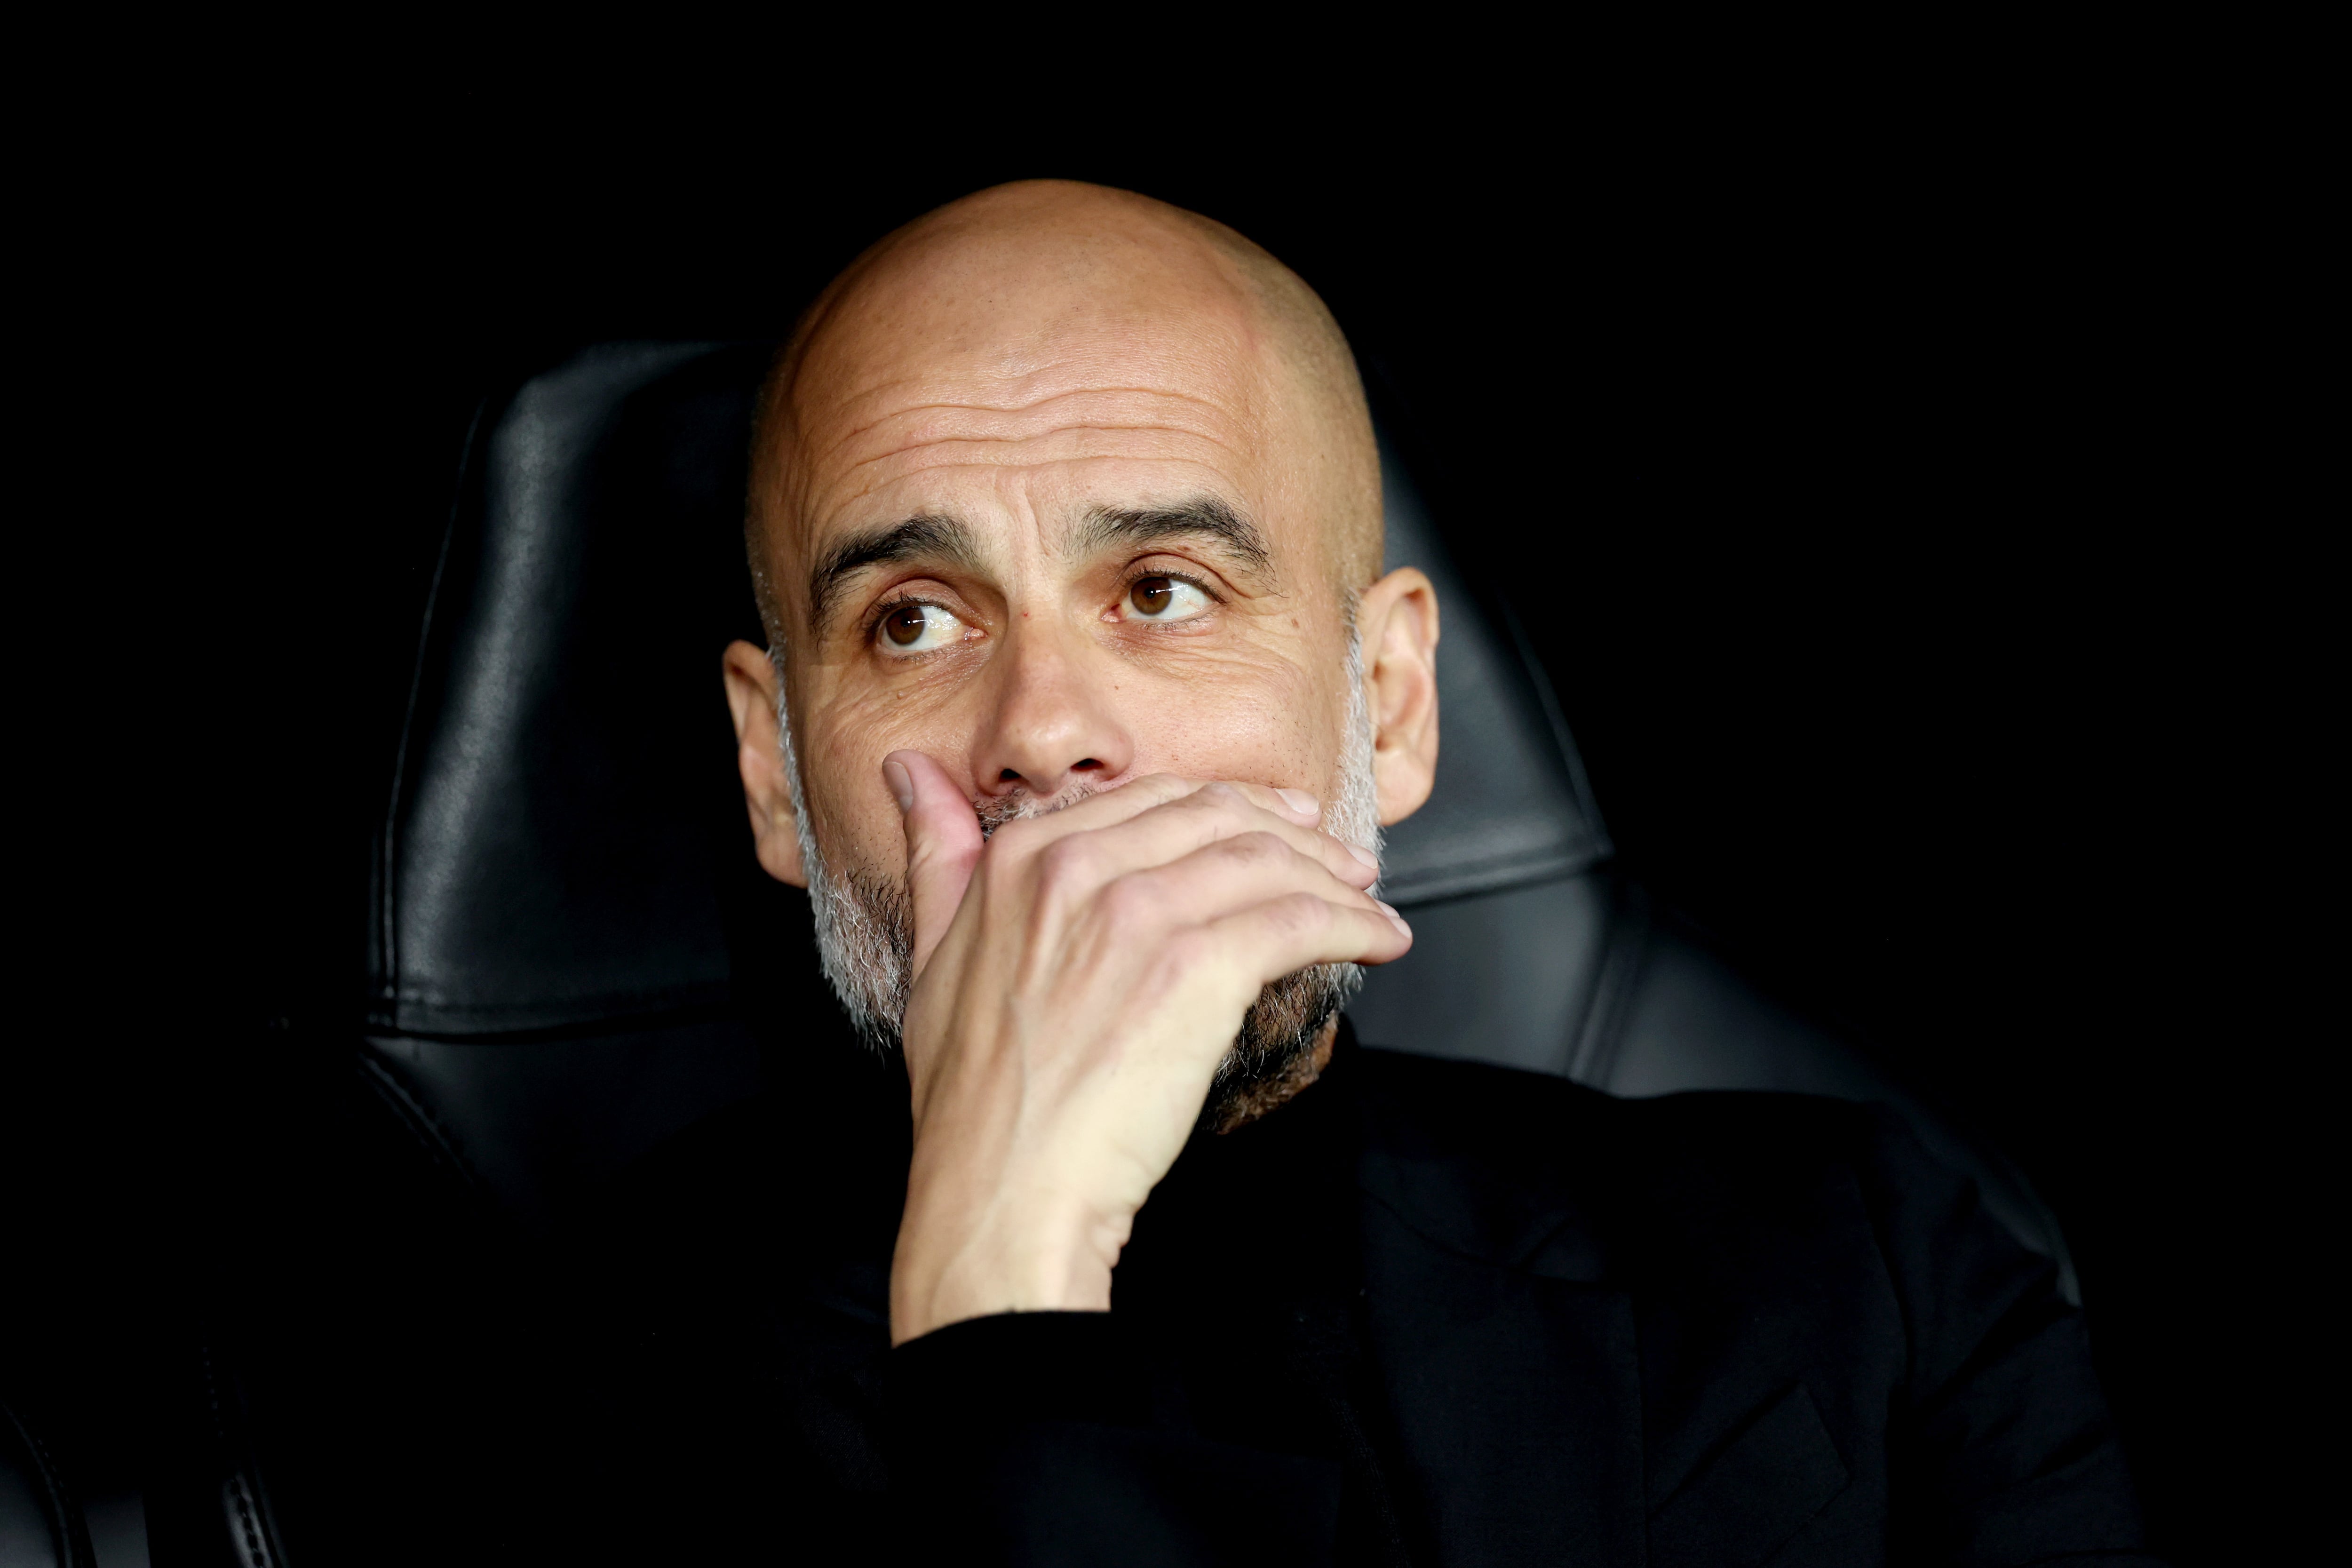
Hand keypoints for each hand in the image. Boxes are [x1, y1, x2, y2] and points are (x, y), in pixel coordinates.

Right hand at [883, 752, 1411, 1344]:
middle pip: (1220, 818)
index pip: (1154, 798)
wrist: (1001, 1192)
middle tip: (1341, 858)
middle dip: (1295, 833)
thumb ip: (937, 853)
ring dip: (1335, 879)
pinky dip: (1352, 925)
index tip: (1279, 823)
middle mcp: (1078, 868)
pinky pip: (1297, 921)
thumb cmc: (974, 1098)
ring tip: (1368, 901)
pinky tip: (1381, 940)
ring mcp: (1138, 914)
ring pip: (1267, 862)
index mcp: (1023, 857)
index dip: (1231, 807)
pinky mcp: (1194, 970)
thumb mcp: (933, 954)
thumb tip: (909, 771)